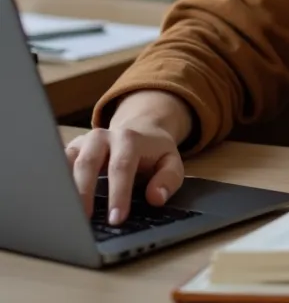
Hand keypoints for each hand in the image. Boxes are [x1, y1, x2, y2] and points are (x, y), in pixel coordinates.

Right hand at [64, 90, 191, 224]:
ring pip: (67, 164)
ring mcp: (83, 142)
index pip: (122, 166)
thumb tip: (155, 198)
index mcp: (129, 138)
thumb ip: (168, 179)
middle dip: (84, 193)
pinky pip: (57, 166)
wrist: (140, 129)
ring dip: (65, 190)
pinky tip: (56, 206)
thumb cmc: (154, 153)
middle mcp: (103, 137)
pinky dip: (55, 185)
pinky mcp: (70, 151)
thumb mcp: (171, 162)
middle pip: (88, 163)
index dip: (119, 193)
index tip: (117, 219)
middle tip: (84, 223)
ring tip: (65, 218)